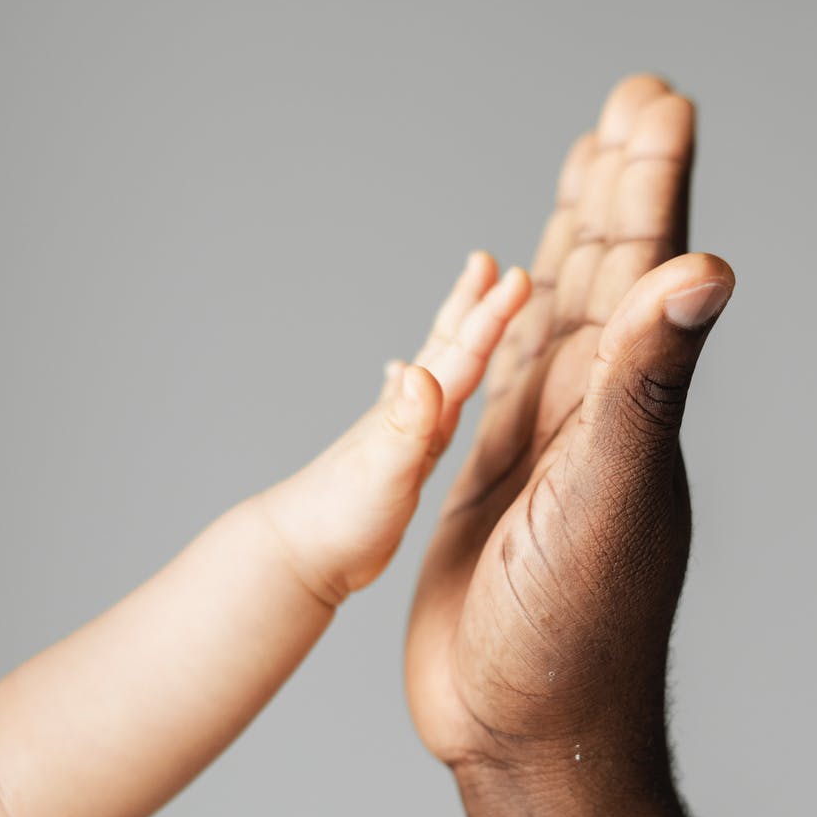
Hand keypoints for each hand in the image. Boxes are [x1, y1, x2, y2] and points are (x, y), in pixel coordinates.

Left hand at [260, 254, 529, 606]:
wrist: (298, 553)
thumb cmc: (340, 517)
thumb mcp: (384, 472)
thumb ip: (405, 424)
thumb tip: (416, 369)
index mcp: (414, 413)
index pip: (462, 354)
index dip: (491, 316)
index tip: (518, 276)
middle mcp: (408, 414)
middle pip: (447, 348)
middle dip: (472, 306)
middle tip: (488, 263)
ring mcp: (401, 436)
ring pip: (438, 372)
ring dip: (455, 338)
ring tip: (467, 307)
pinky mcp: (397, 462)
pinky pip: (418, 412)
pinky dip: (418, 388)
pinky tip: (405, 378)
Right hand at [407, 75, 732, 768]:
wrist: (529, 732)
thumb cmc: (574, 634)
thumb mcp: (608, 496)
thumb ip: (645, 380)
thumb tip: (710, 265)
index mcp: (627, 402)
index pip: (644, 265)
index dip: (651, 180)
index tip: (658, 100)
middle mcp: (596, 410)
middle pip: (609, 270)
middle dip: (619, 184)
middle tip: (632, 101)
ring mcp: (548, 443)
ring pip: (561, 312)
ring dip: (575, 236)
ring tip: (585, 167)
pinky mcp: (496, 476)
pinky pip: (508, 372)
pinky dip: (512, 319)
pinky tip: (516, 296)